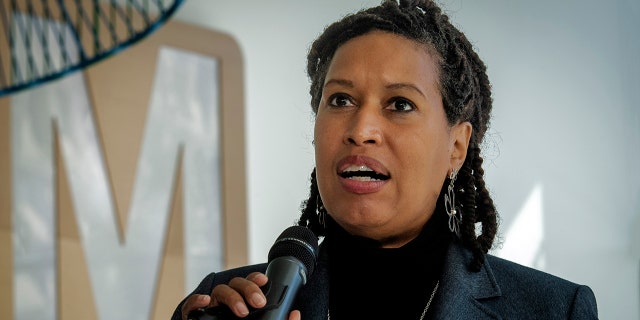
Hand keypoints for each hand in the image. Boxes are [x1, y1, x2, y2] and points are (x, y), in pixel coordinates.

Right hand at [180, 272, 301, 318]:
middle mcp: (227, 300)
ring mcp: (212, 306)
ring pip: (220, 290)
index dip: (256, 279)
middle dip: (248, 289)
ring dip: (232, 297)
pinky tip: (205, 301)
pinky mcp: (196, 315)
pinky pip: (192, 305)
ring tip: (242, 311)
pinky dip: (196, 301)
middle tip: (259, 303)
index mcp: (243, 300)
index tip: (265, 282)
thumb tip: (295, 314)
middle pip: (237, 283)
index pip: (249, 282)